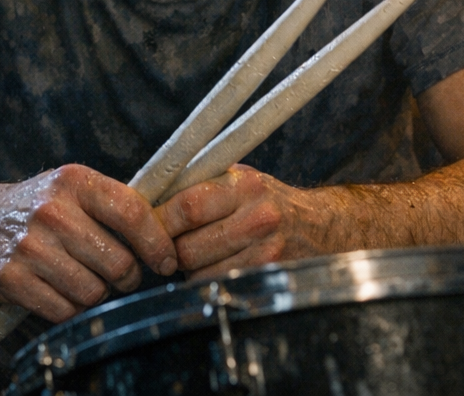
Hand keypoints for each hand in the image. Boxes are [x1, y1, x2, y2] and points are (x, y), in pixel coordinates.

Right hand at [0, 165, 177, 322]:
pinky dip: (72, 309)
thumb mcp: (72, 187)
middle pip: (118, 262)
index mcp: (74, 181)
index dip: (157, 242)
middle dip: (129, 275)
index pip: (131, 212)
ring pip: (94, 291)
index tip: (167, 260)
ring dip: (99, 293)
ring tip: (88, 279)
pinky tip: (65, 292)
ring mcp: (30, 246)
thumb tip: (166, 234)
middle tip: (123, 274)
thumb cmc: (38, 206)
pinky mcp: (12, 279)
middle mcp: (52, 211)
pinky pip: (65, 311)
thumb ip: (115, 204)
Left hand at [155, 164, 334, 278]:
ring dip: (187, 268)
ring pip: (199, 272)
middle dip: (169, 248)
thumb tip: (150, 197)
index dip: (159, 219)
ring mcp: (264, 252)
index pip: (187, 206)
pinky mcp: (266, 277)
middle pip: (188, 247)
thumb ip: (201, 185)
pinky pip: (218, 285)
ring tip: (193, 253)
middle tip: (167, 243)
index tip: (146, 223)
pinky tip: (213, 265)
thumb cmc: (267, 199)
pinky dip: (206, 279)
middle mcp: (256, 218)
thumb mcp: (238, 178)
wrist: (317, 226)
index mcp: (244, 185)